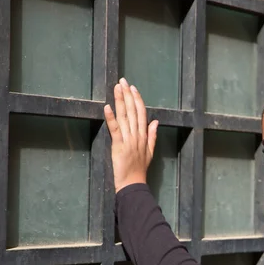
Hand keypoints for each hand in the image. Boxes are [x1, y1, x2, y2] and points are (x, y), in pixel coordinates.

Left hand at [104, 78, 158, 192]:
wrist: (133, 183)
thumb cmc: (140, 168)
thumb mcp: (150, 151)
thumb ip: (153, 135)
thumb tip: (156, 121)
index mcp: (144, 135)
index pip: (141, 113)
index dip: (137, 99)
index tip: (133, 87)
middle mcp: (137, 135)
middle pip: (133, 111)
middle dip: (127, 95)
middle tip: (123, 81)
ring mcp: (128, 139)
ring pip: (124, 117)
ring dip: (120, 101)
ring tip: (116, 88)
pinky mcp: (119, 145)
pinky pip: (115, 129)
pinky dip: (111, 118)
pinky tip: (108, 107)